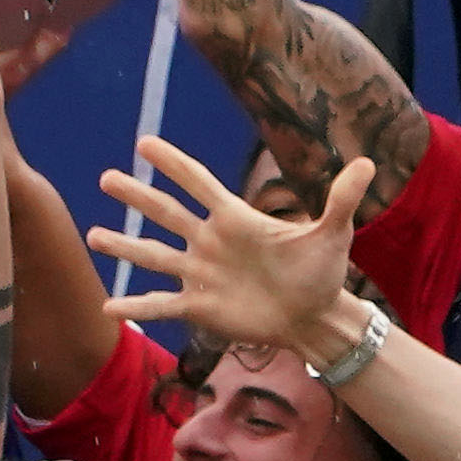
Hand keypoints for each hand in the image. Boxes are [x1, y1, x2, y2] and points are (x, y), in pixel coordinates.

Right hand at [94, 135, 377, 358]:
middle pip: (167, 213)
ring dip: (124, 246)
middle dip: (137, 195)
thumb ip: (342, 199)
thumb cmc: (321, 273)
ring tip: (92, 234)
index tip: (145, 143)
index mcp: (235, 219)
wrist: (314, 317)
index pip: (199, 183)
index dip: (173, 164)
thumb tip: (368, 163)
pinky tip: (107, 307)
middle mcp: (210, 242)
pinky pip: (161, 304)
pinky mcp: (200, 307)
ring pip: (154, 256)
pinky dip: (135, 305)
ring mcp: (201, 274)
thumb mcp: (334, 234)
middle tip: (106, 177)